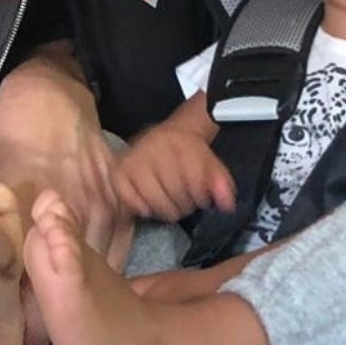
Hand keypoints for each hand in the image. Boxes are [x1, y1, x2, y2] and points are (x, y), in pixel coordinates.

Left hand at [0, 42, 129, 344]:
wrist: (53, 95)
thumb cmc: (9, 134)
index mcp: (27, 214)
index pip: (27, 284)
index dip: (20, 326)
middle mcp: (66, 220)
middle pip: (62, 289)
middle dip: (48, 329)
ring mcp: (98, 214)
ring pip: (91, 279)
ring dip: (77, 312)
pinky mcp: (119, 208)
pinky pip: (114, 257)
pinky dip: (103, 285)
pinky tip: (96, 311)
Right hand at [112, 118, 235, 222]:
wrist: (169, 135)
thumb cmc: (189, 153)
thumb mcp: (211, 163)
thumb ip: (222, 183)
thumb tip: (227, 205)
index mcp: (178, 143)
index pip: (194, 183)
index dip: (201, 197)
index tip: (201, 197)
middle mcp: (152, 148)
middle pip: (174, 196)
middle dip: (184, 205)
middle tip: (185, 200)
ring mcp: (132, 160)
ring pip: (153, 203)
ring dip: (165, 209)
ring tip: (170, 201)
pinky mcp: (118, 172)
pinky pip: (130, 202)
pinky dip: (142, 208)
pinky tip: (150, 201)